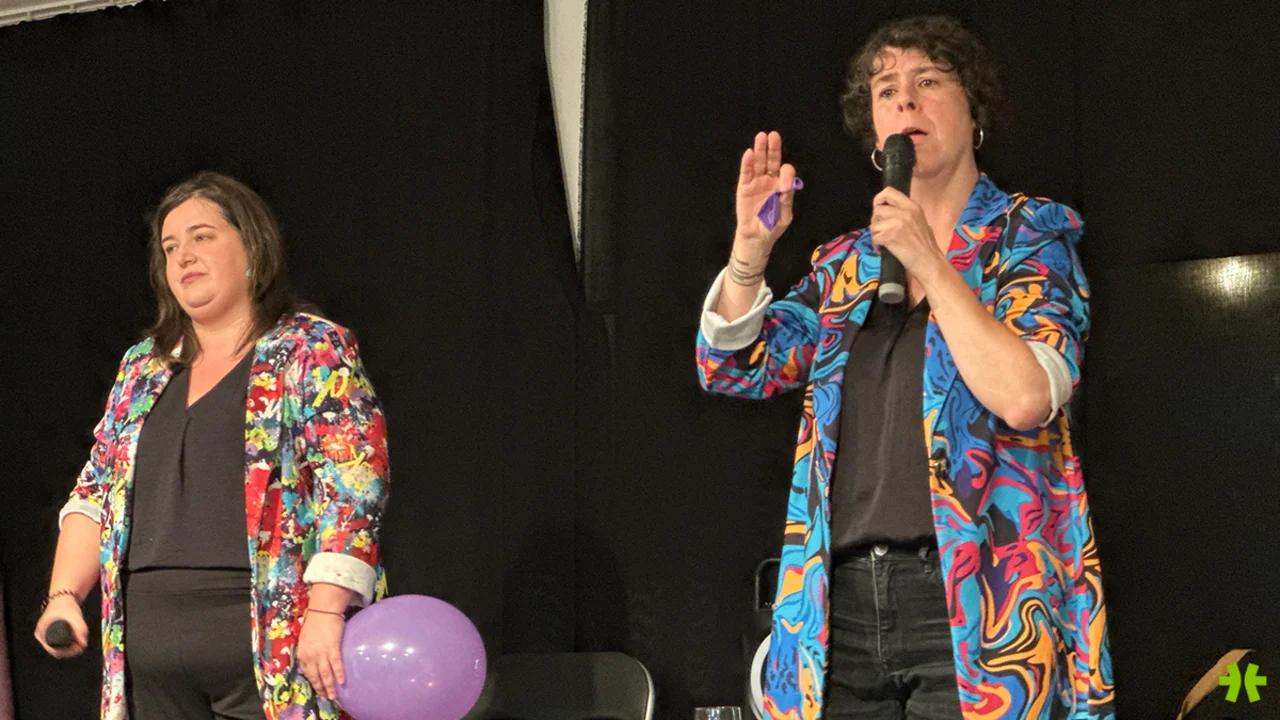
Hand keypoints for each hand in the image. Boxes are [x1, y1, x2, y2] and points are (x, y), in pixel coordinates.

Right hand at [34, 595, 88, 658]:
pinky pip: (60, 644)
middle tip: (82, 647)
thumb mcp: (74, 616)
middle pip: (56, 650)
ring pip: (59, 648)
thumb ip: (80, 629)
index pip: (53, 650)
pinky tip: (77, 642)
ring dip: (70, 648)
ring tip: (81, 643)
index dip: (66, 652)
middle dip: (70, 650)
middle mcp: (42, 635)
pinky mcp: (52, 634)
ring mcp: (46, 635)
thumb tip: (84, 644)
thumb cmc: (66, 606)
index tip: (78, 648)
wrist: (64, 597)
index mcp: (41, 632)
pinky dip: (69, 645)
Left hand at [297, 610, 345, 700]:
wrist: (323, 612)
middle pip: (316, 677)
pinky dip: (338, 673)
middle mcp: (310, 656)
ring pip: (325, 674)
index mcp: (302, 655)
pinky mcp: (333, 648)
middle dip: (321, 689)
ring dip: (329, 686)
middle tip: (327, 697)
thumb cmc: (314, 624)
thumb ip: (308, 653)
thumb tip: (313, 663)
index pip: (308, 673)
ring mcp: (321, 653)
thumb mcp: (305, 640)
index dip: (314, 683)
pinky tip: (342, 681)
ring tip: (333, 695)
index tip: (319, 690)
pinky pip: (336, 664)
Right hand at [735, 131, 797, 252]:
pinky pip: (746, 173)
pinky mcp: (744, 187)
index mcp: (782, 186)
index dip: (786, 174)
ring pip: (759, 163)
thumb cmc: (772, 228)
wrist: (755, 238)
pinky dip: (747, 163)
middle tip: (774, 135)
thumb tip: (788, 185)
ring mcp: (756, 183)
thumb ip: (786, 201)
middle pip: (772, 161)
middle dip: (773, 149)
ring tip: (761, 136)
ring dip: (760, 150)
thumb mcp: (784, 217)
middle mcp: (769, 181)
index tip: (784, 183)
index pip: (785, 173)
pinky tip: (749, 153)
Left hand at [868, 187, 946, 277]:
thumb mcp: (921, 222)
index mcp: (913, 207)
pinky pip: (874, 238)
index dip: (878, 199)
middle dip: (876, 221)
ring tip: (884, 243)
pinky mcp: (890, 236)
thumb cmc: (926, 247)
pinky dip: (876, 246)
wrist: (929, 263)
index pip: (889, 192)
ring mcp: (897, 224)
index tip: (877, 207)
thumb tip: (889, 211)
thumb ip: (906, 214)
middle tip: (881, 231)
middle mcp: (905, 212)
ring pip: (874, 224)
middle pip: (878, 209)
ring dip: (875, 235)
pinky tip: (883, 250)